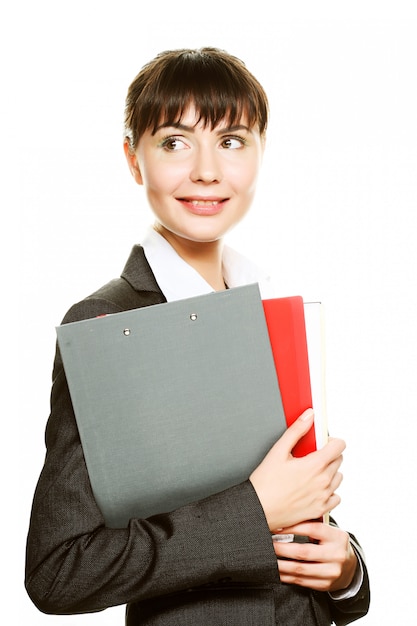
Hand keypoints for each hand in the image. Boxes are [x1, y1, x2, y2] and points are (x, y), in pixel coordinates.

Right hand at [249, 409, 344, 529]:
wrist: (259, 510)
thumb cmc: (265, 483)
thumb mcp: (278, 450)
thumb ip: (296, 430)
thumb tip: (309, 416)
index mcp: (315, 465)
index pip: (339, 446)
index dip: (331, 440)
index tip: (323, 442)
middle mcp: (323, 481)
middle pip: (339, 460)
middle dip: (328, 455)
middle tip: (311, 456)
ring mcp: (323, 497)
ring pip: (338, 478)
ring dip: (329, 472)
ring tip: (311, 473)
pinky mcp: (320, 510)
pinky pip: (335, 497)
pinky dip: (329, 491)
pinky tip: (314, 488)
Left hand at [273, 521, 357, 591]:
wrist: (350, 567)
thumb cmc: (333, 544)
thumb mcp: (330, 532)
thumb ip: (313, 524)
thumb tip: (286, 517)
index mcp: (337, 537)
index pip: (312, 529)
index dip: (292, 528)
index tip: (276, 527)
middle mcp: (336, 554)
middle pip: (303, 552)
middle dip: (282, 548)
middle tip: (268, 543)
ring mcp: (331, 572)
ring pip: (300, 569)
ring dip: (280, 564)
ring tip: (269, 558)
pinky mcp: (325, 584)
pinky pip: (301, 581)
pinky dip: (286, 576)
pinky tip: (277, 571)